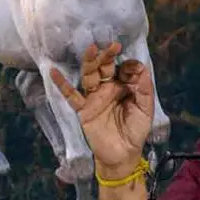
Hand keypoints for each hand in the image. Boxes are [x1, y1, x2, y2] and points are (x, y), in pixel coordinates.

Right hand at [50, 42, 153, 179]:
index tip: (134, 68)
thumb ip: (144, 89)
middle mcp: (107, 88)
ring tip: (91, 48)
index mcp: (123, 86)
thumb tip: (141, 67)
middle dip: (108, 56)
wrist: (123, 154)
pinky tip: (53, 72)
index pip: (123, 69)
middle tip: (113, 45)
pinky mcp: (84, 109)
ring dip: (90, 62)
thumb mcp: (145, 109)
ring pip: (90, 76)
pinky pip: (71, 95)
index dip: (128, 66)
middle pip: (105, 67)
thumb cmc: (135, 130)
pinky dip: (62, 84)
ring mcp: (94, 97)